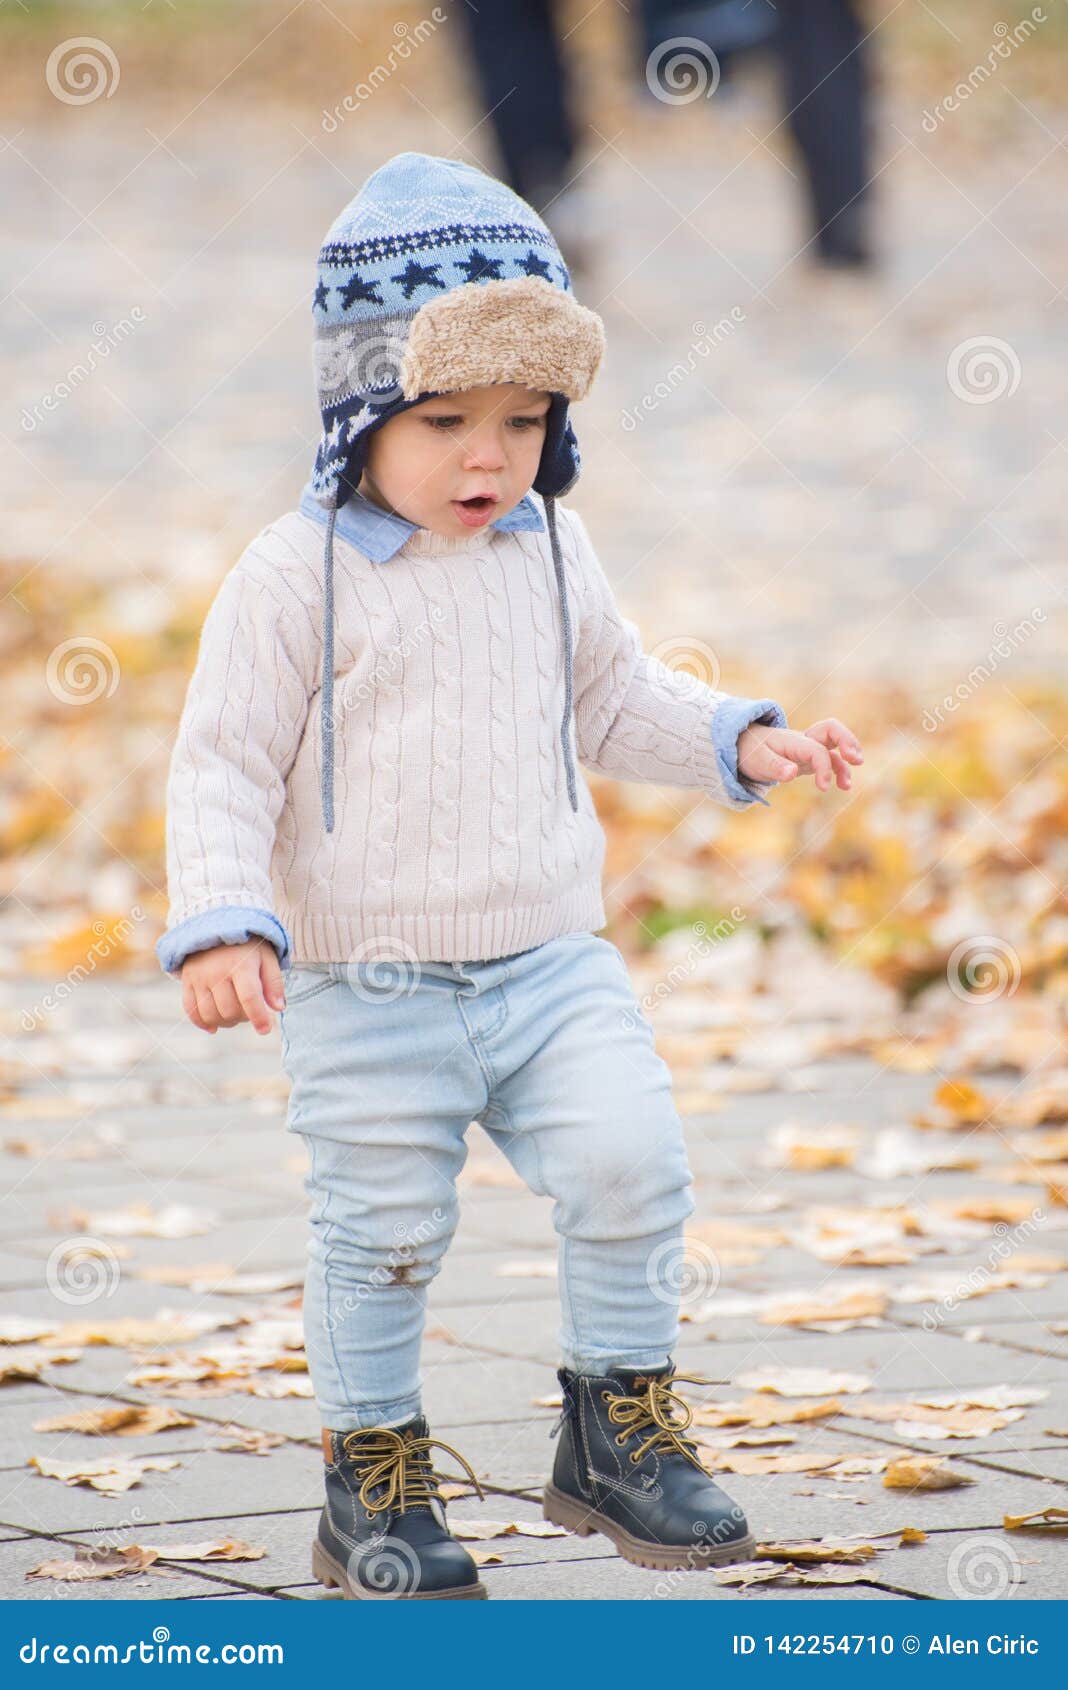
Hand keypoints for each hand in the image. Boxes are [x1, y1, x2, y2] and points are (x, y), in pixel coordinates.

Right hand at [180, 939, 285, 1035]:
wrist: (215, 926)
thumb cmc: (247, 947)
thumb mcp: (267, 957)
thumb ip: (274, 982)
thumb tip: (278, 1008)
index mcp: (241, 965)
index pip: (249, 998)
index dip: (258, 1018)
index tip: (265, 1029)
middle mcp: (217, 972)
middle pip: (229, 1010)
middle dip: (243, 1018)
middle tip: (249, 1011)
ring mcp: (199, 977)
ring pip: (210, 1015)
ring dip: (225, 1023)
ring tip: (234, 1015)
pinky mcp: (187, 981)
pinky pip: (191, 1010)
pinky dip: (203, 1023)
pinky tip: (214, 1026)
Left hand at [737, 716, 862, 792]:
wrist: (744, 746)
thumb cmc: (750, 751)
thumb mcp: (756, 760)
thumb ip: (774, 766)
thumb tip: (791, 773)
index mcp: (793, 741)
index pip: (816, 750)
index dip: (824, 767)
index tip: (823, 787)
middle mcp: (804, 741)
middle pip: (832, 730)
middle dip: (847, 741)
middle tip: (856, 759)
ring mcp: (808, 748)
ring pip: (834, 746)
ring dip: (846, 761)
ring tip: (847, 786)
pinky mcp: (808, 758)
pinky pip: (829, 758)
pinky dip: (839, 769)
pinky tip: (842, 785)